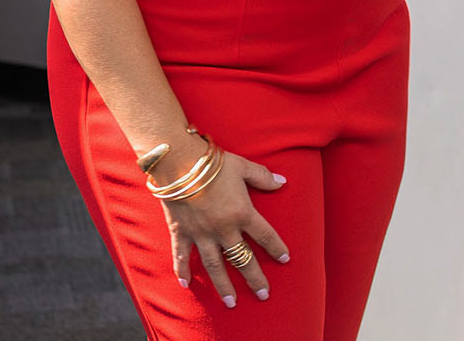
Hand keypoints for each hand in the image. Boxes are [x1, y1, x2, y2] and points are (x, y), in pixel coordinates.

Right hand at [162, 149, 289, 306]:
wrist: (179, 160)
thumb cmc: (213, 162)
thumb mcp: (243, 166)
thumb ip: (263, 177)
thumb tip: (282, 182)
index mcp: (242, 212)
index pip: (264, 236)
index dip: (276, 248)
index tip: (285, 259)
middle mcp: (223, 228)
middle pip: (242, 259)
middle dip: (255, 278)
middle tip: (264, 295)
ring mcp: (201, 233)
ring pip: (215, 266)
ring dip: (224, 285)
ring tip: (231, 302)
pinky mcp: (181, 231)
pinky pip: (182, 256)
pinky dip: (182, 270)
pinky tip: (186, 285)